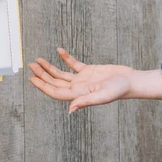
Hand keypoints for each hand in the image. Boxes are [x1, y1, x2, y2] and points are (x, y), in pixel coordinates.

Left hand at [28, 48, 161, 113]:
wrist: (131, 81)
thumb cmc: (119, 90)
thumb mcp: (102, 96)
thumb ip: (85, 101)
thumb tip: (70, 110)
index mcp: (78, 95)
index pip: (56, 92)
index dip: (43, 86)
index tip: (32, 78)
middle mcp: (78, 88)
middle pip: (55, 82)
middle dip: (42, 75)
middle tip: (31, 65)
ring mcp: (82, 79)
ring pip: (61, 74)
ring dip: (49, 67)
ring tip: (38, 60)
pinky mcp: (89, 71)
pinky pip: (73, 64)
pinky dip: (66, 58)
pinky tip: (59, 51)